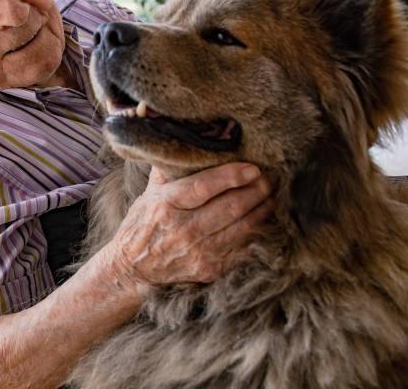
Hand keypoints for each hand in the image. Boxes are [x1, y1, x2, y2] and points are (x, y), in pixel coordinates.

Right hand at [108, 162, 272, 286]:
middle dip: (256, 190)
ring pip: (242, 227)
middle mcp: (183, 229)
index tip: (252, 167)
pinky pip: (242, 247)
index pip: (203, 187)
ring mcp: (199, 252)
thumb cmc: (143, 223)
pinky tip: (263, 218)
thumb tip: (188, 140)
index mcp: (166, 205)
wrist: (134, 267)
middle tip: (271, 177)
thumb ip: (169, 169)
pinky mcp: (210, 268)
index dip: (231, 176)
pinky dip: (257, 231)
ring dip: (262, 209)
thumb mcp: (149, 192)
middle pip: (230, 207)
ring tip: (272, 194)